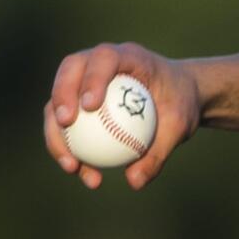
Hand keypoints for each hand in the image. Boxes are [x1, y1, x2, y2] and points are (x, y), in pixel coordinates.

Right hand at [43, 42, 201, 189]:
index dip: (92, 78)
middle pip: (70, 71)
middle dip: (61, 96)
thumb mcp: (180, 126)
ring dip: (57, 132)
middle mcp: (101, 62)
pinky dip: (68, 145)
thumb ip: (160, 150)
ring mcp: (86, 78)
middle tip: (66, 126)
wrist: (180, 98)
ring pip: (59, 100)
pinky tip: (79, 171)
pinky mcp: (79, 99)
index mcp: (130, 56)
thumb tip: (135, 182)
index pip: (105, 58)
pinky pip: (65, 121)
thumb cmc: (182, 104)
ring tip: (72, 166)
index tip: (90, 106)